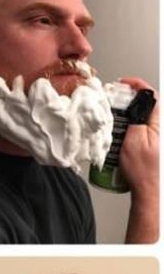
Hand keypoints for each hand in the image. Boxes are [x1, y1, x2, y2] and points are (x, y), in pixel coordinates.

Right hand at [119, 77, 158, 242]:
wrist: (148, 189)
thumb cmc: (143, 171)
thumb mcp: (134, 140)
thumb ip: (136, 119)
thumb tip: (132, 103)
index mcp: (159, 122)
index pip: (150, 94)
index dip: (136, 85)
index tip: (123, 84)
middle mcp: (160, 127)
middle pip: (145, 104)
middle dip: (128, 101)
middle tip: (113, 104)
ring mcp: (156, 135)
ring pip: (140, 117)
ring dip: (126, 116)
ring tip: (114, 123)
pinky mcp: (150, 144)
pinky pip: (138, 129)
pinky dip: (127, 128)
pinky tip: (118, 136)